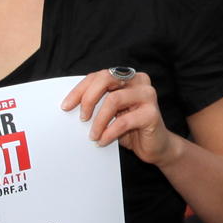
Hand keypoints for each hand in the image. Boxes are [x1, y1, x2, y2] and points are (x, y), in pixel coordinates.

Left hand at [61, 68, 180, 166]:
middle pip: (107, 78)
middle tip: (82, 118)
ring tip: (92, 135)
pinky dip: (109, 133)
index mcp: (127, 77)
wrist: (156, 146)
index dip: (80, 90)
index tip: (66, 106)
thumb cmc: (131, 128)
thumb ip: (98, 103)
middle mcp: (139, 81)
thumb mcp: (111, 113)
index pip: (99, 76)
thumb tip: (71, 105)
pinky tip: (103, 141)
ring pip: (114, 100)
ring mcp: (148, 95)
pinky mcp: (152, 114)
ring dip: (99, 121)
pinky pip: (123, 121)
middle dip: (88, 98)